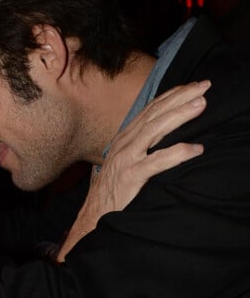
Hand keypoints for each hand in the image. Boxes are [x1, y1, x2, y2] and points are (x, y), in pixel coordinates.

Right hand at [57, 80, 209, 261]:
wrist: (95, 212)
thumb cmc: (114, 186)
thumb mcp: (126, 157)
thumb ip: (141, 143)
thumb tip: (163, 130)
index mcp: (125, 136)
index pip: (151, 109)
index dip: (171, 95)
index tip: (193, 85)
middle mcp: (125, 142)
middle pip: (155, 114)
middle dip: (180, 98)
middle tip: (204, 86)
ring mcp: (127, 157)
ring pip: (155, 131)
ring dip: (179, 116)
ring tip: (201, 106)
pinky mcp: (131, 176)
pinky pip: (156, 162)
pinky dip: (177, 153)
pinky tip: (196, 149)